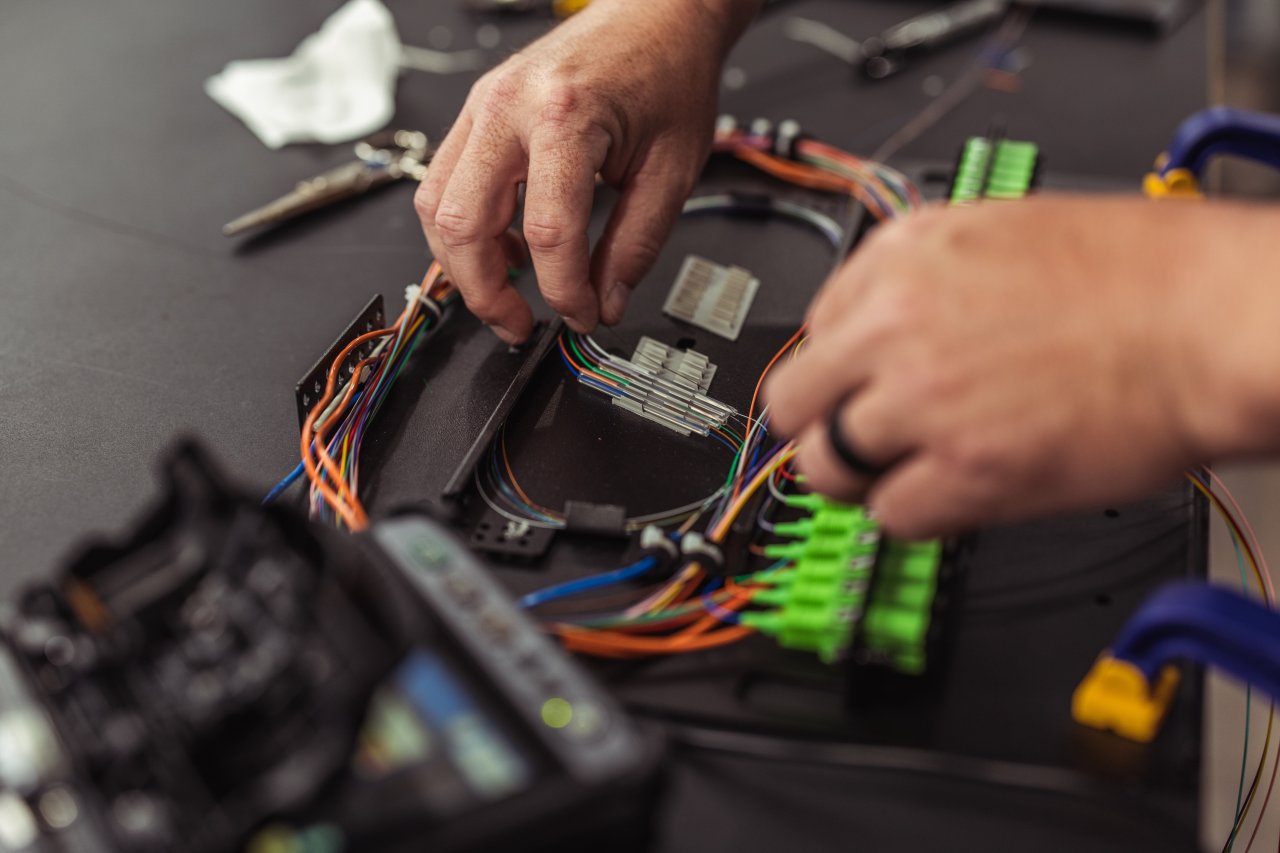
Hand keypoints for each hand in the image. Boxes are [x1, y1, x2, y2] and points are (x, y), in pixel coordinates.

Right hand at [415, 0, 759, 343]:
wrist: (655, 14)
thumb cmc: (667, 74)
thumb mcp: (672, 170)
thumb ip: (635, 245)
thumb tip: (606, 303)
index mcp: (566, 115)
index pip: (548, 232)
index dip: (564, 291)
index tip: (584, 317)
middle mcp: (509, 106)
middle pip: (462, 223)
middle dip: (485, 292)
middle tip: (519, 326)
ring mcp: (483, 105)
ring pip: (435, 206)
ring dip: (463, 265)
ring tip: (509, 294)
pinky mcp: (477, 113)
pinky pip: (444, 184)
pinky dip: (465, 229)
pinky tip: (507, 248)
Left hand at [765, 196, 1279, 537]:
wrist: (1214, 319)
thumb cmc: (1145, 275)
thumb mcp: (1006, 232)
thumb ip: (928, 280)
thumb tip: (884, 325)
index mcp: (904, 255)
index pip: (816, 327)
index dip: (842, 366)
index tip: (860, 385)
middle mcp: (895, 323)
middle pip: (794, 401)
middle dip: (824, 425)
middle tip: (862, 438)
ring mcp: (921, 399)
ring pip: (826, 466)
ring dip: (865, 477)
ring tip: (912, 471)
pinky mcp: (963, 470)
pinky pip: (889, 516)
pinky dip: (916, 515)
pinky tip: (957, 493)